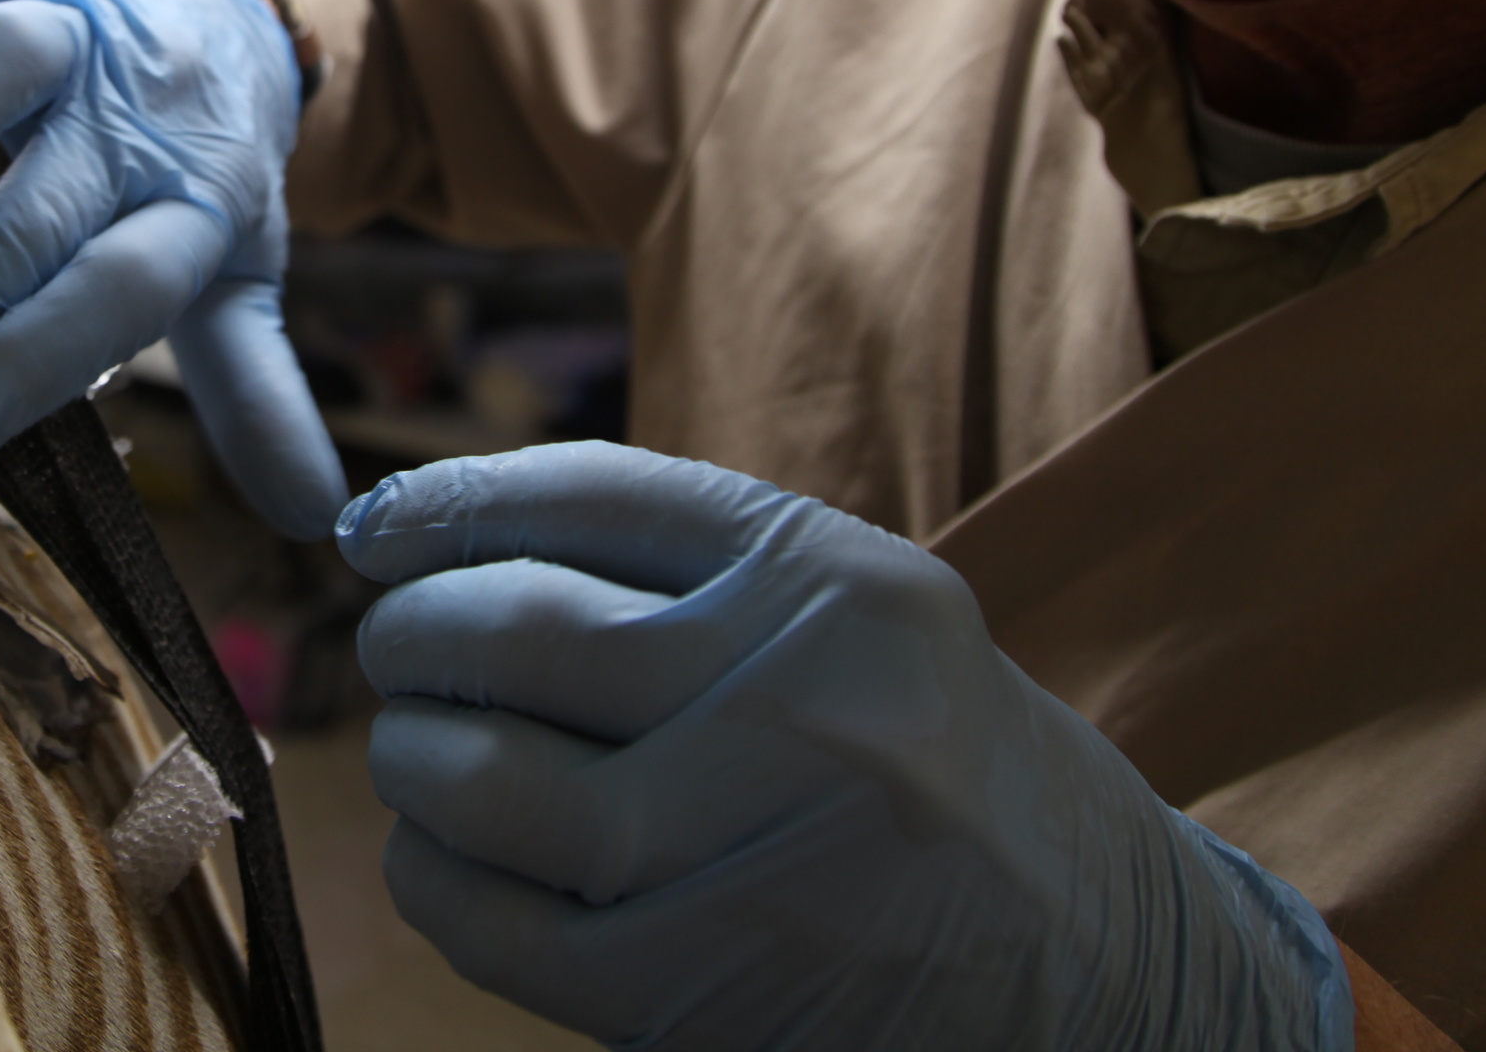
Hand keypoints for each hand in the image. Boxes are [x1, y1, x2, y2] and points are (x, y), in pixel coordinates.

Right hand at [0, 0, 347, 538]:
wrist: (212, 14)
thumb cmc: (196, 172)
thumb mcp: (238, 277)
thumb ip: (258, 391)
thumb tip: (314, 518)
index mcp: (197, 206)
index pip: (122, 289)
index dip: (32, 359)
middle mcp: (137, 118)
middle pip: (32, 218)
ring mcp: (76, 29)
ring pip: (0, 66)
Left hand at [339, 442, 1352, 1051]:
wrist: (1108, 979)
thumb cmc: (939, 780)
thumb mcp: (864, 627)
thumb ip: (685, 572)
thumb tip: (426, 534)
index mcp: (838, 584)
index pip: (592, 494)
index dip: (453, 503)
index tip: (377, 527)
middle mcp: (801, 699)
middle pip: (513, 628)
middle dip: (414, 633)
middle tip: (398, 648)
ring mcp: (750, 850)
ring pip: (481, 777)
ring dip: (413, 756)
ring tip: (424, 751)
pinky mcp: (692, 992)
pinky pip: (490, 917)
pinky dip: (435, 876)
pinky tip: (449, 857)